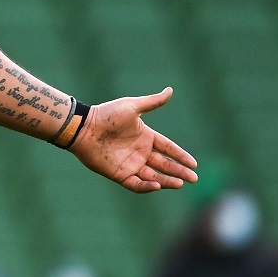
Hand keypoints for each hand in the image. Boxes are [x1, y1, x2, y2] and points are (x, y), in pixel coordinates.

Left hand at [69, 87, 197, 192]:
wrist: (83, 128)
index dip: (181, 156)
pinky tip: (157, 185)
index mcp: (145, 136)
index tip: (194, 164)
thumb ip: (152, 102)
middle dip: (179, 172)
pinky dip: (147, 186)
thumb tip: (170, 90)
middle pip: (164, 165)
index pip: (168, 148)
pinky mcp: (119, 174)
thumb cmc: (106, 115)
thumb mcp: (132, 107)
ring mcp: (130, 164)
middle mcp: (140, 152)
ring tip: (180, 184)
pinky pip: (136, 184)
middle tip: (193, 179)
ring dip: (167, 181)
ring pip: (153, 176)